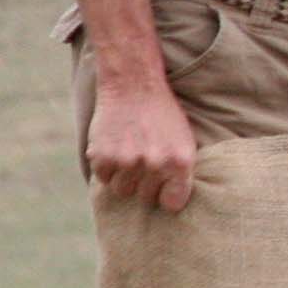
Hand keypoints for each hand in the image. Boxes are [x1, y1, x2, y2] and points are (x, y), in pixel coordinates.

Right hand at [86, 83, 198, 211]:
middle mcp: (155, 164)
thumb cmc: (163, 114)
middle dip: (145, 185)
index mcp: (180, 162)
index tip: (163, 189)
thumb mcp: (185, 141)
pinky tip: (114, 149)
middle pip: (145, 197)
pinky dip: (106, 168)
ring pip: (122, 190)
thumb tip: (172, 201)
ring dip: (124, 178)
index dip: (166, 196)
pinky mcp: (102, 156)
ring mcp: (127, 161)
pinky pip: (103, 177)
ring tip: (129, 155)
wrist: (134, 85)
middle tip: (143, 165)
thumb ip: (179, 171)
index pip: (172, 203)